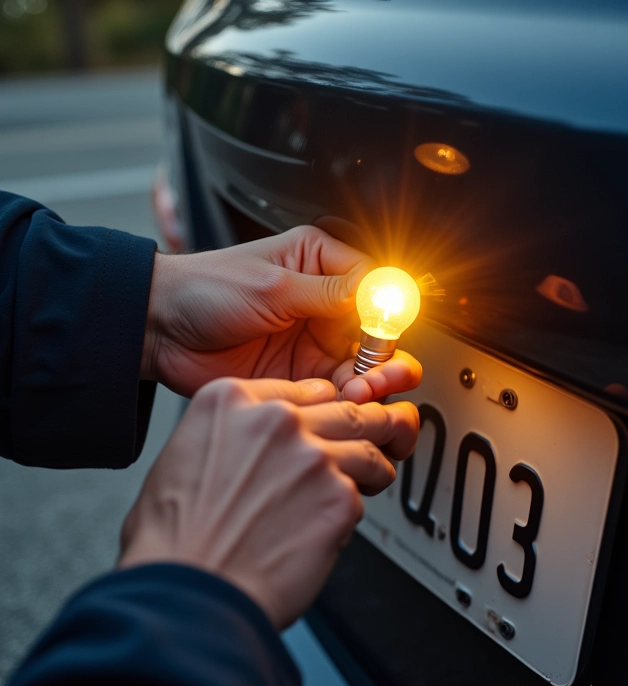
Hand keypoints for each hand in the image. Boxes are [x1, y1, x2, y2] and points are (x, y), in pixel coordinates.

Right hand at [118, 377, 419, 628]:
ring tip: (365, 484)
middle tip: (380, 436)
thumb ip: (229, 434)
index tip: (326, 424)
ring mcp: (312, 456)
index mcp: (231, 401)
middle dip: (366, 426)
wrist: (188, 594)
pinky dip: (350, 513)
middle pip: (345, 409)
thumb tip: (254, 443)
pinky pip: (361, 496)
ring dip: (370, 468)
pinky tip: (328, 529)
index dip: (319, 411)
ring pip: (367, 449)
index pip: (303, 390)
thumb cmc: (174, 540)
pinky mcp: (338, 497)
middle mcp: (276, 420)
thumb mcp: (180, 457)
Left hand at [142, 226, 375, 396]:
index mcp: (322, 264)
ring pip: (366, 367)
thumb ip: (331, 293)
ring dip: (372, 382)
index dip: (391, 310)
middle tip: (381, 370)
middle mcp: (326, 305)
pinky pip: (339, 392)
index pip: (377, 285)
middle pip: (381, 332)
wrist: (160, 332)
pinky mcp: (304, 377)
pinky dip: (348, 402)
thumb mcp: (272, 285)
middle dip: (388, 354)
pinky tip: (342, 402)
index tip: (391, 329)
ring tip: (361, 390)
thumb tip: (383, 293)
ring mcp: (316, 344)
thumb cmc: (204, 290)